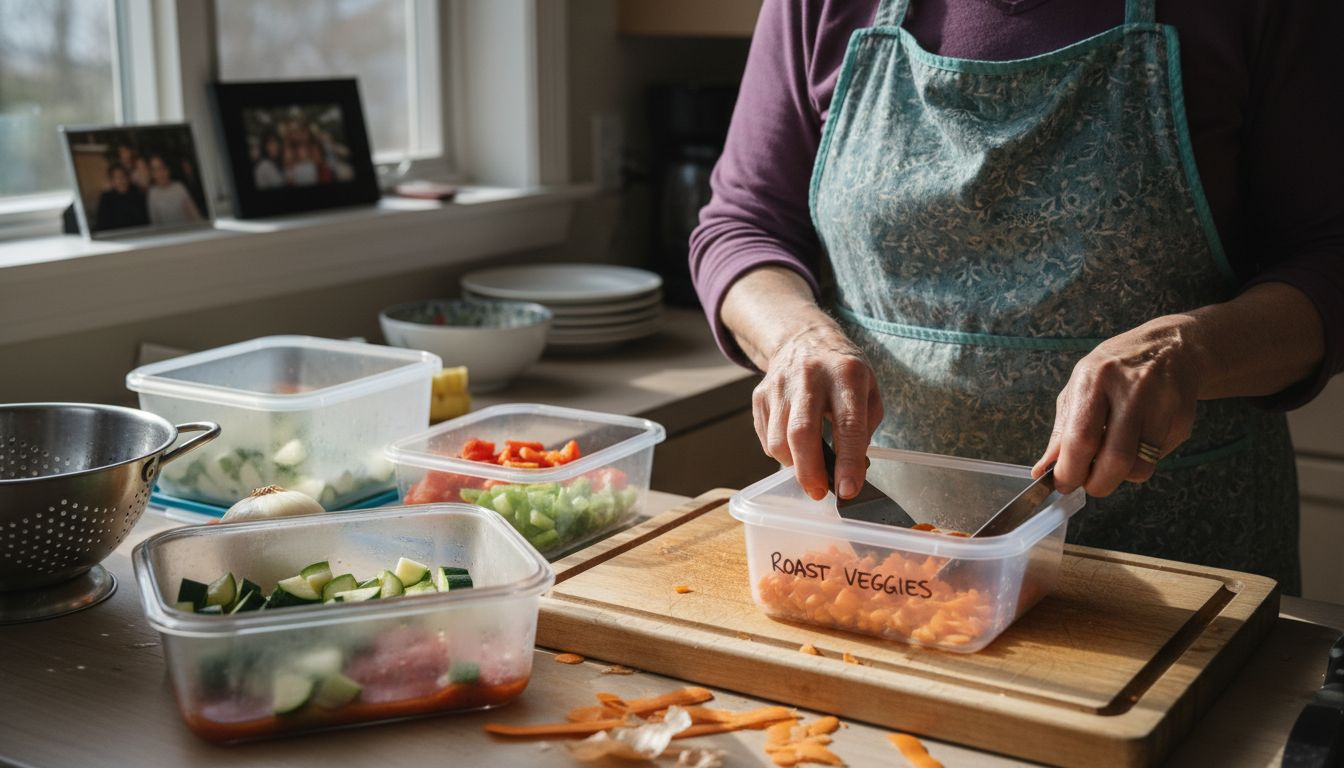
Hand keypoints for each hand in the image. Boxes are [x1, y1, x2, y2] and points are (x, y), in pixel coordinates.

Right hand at [752, 322, 883, 500]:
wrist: (804, 340)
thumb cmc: (844, 374)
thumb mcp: (869, 391)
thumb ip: (864, 430)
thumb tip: (851, 473)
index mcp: (847, 374)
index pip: (848, 424)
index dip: (848, 461)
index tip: (848, 490)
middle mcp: (810, 377)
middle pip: (802, 433)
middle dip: (810, 472)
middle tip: (819, 494)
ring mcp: (780, 385)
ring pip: (779, 440)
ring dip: (795, 465)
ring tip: (810, 469)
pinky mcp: (760, 395)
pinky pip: (766, 437)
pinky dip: (781, 453)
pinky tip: (795, 448)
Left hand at [1032, 316, 1203, 495]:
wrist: (1169, 347)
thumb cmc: (1114, 372)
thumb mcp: (1079, 389)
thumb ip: (1062, 431)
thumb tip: (1043, 471)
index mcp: (1095, 379)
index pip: (1081, 438)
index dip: (1070, 471)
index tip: (1062, 484)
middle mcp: (1131, 388)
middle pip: (1115, 459)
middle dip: (1098, 483)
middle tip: (1089, 483)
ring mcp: (1162, 403)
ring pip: (1141, 466)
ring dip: (1122, 476)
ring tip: (1113, 459)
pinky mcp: (1183, 418)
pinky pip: (1159, 458)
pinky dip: (1143, 461)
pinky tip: (1138, 440)